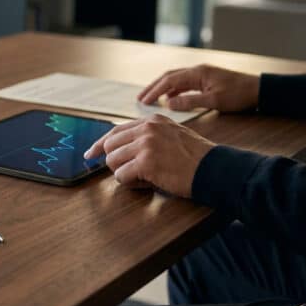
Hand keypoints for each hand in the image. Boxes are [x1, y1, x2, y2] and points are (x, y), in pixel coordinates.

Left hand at [84, 114, 214, 197]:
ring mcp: (146, 144)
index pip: (116, 130)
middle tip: (128, 173)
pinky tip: (147, 183)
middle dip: (114, 162)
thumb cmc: (196, 158)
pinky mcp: (146, 162)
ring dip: (124, 174)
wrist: (214, 168)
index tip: (91, 153)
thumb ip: (149, 136)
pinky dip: (131, 184)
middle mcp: (147, 128)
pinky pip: (122, 176)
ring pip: (113, 161)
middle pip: (110, 146)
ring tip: (143, 178)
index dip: (100, 144)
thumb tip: (122, 149)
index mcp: (152, 121)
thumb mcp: (172, 135)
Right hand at [137, 64, 258, 111]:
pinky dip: (173, 90)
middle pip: (169, 76)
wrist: (259, 90)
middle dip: (153, 87)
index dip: (154, 91)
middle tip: (140, 98)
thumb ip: (190, 102)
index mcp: (197, 73)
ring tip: (151, 98)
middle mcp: (197, 71)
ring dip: (162, 88)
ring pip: (176, 79)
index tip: (143, 101)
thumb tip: (168, 103)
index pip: (169, 81)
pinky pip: (184, 83)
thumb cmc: (239, 95)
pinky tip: (170, 99)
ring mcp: (201, 74)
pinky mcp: (206, 80)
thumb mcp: (214, 101)